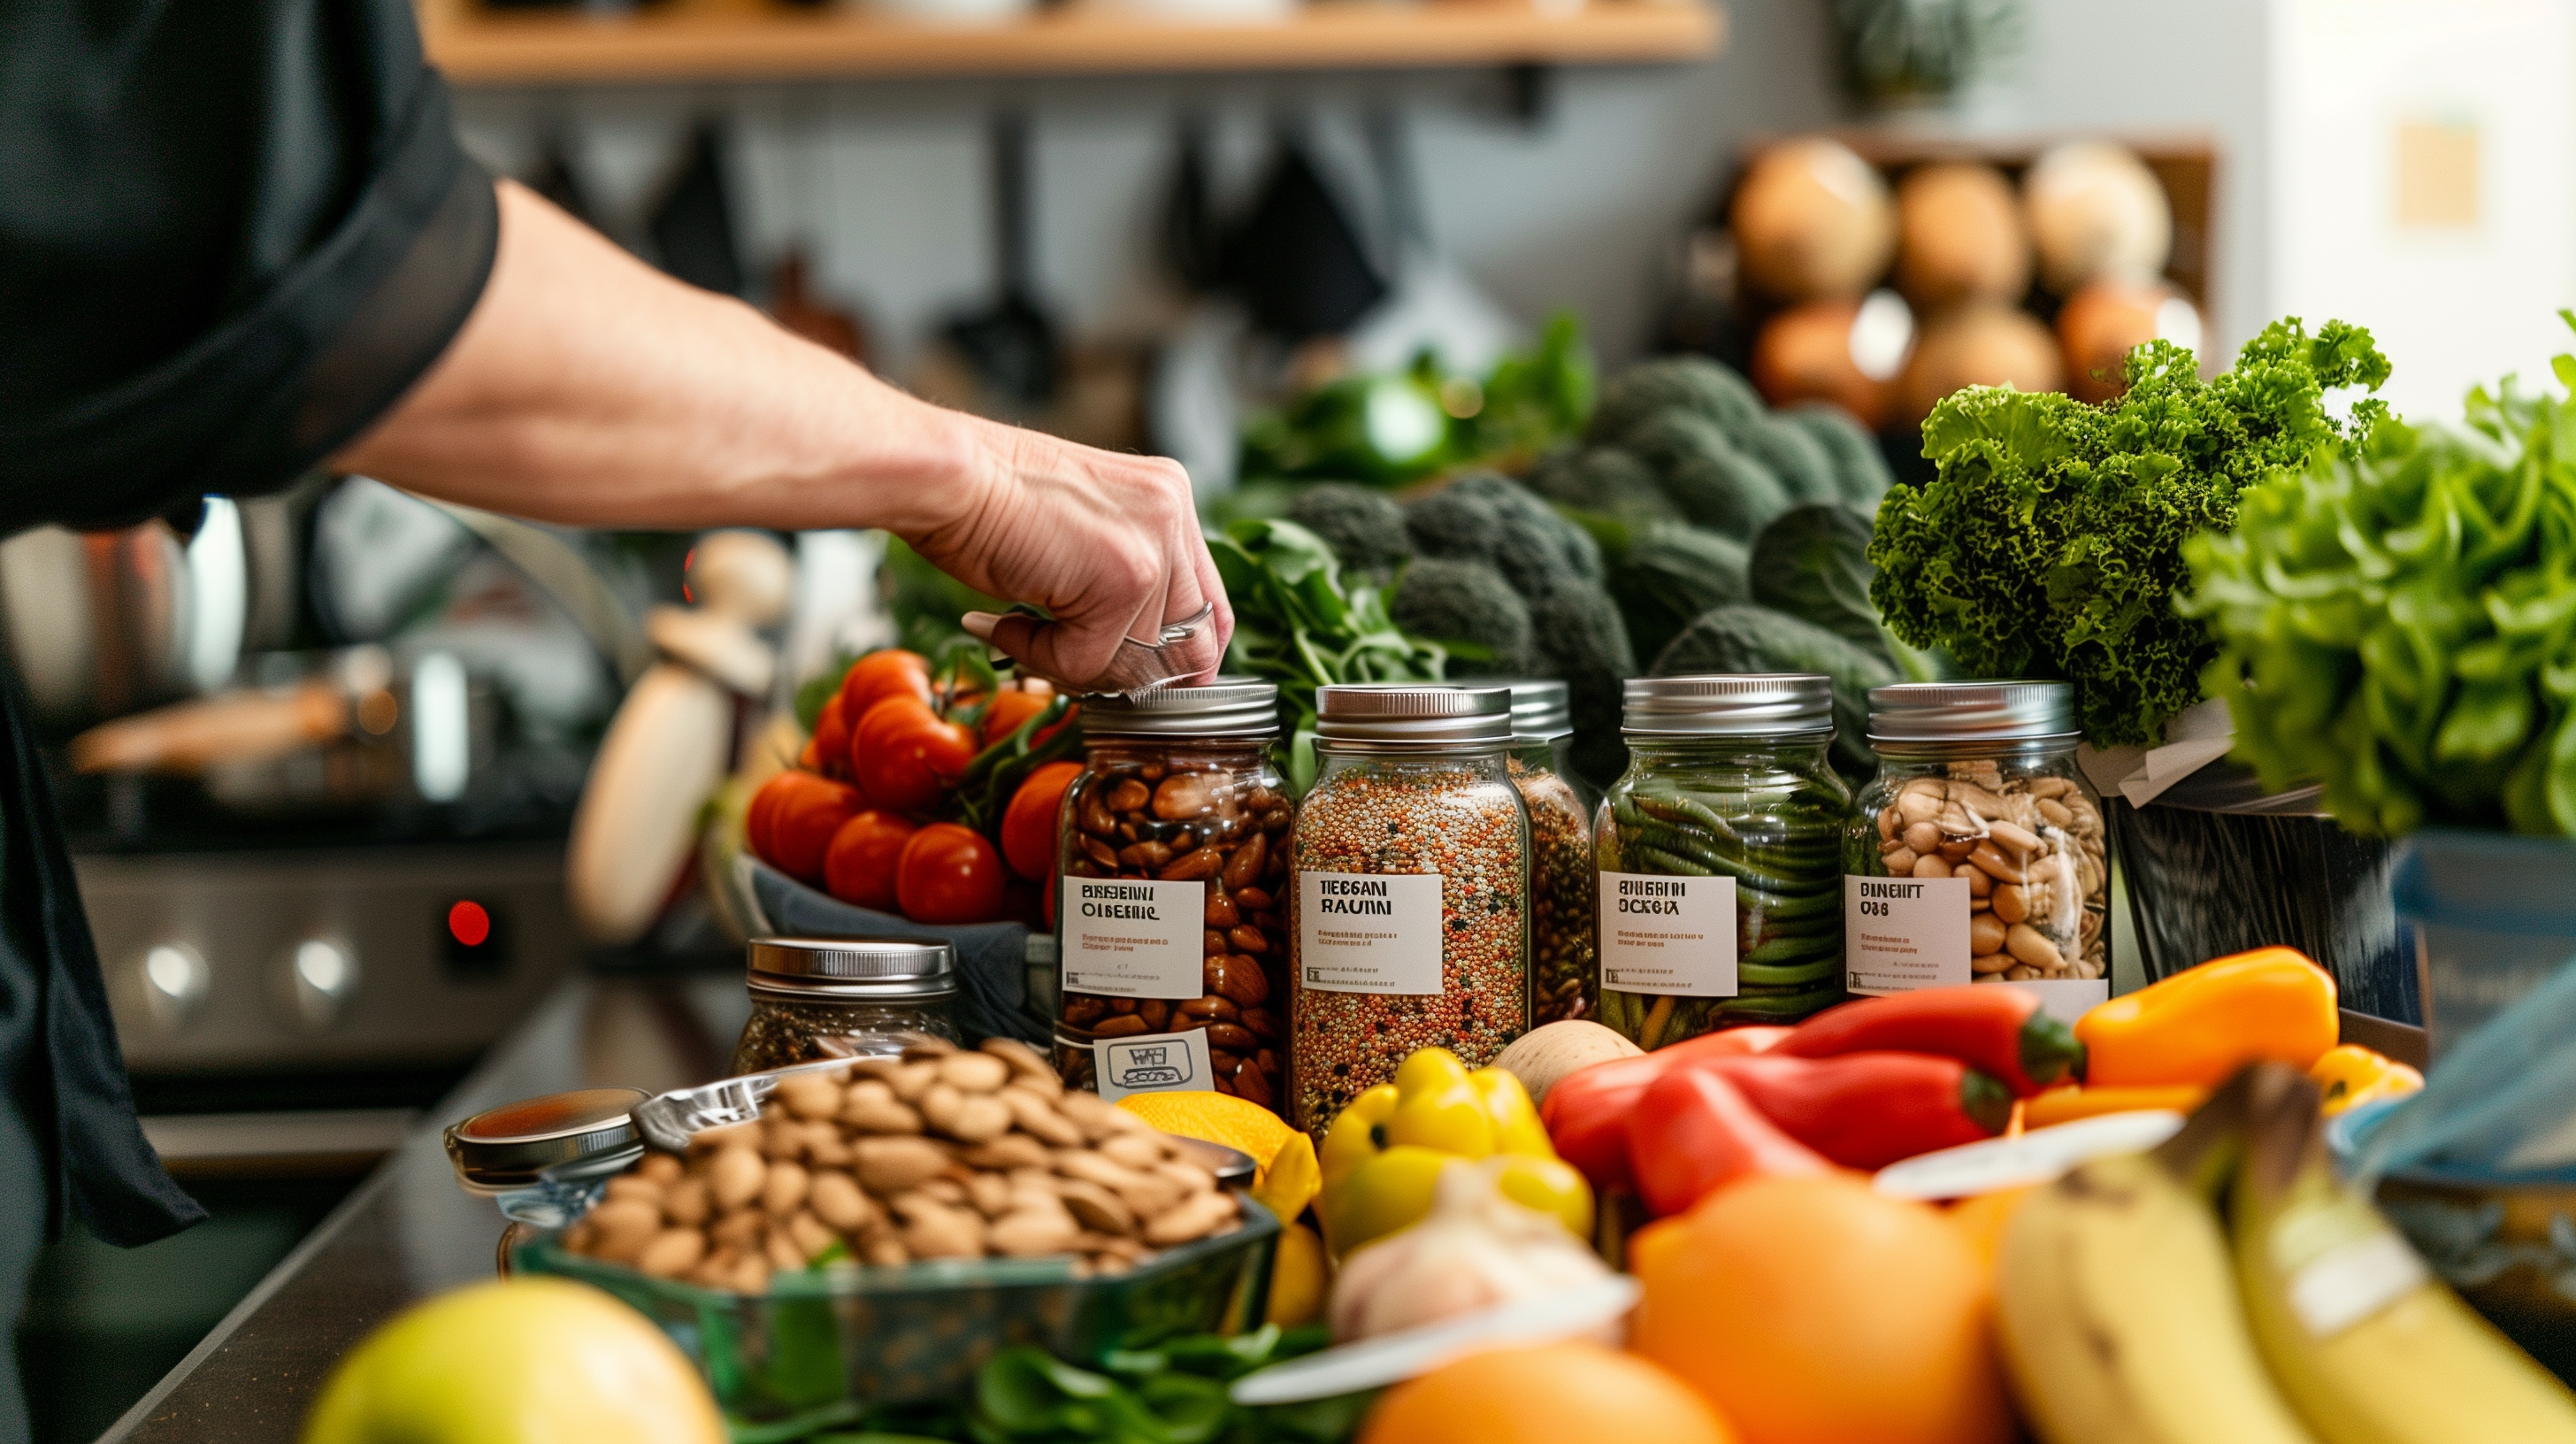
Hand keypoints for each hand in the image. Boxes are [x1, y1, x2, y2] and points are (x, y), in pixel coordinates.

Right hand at [913, 421, 1231, 692]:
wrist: (943, 475)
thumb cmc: (986, 497)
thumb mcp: (1079, 528)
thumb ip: (1118, 573)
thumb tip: (1136, 659)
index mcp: (1168, 497)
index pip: (1210, 605)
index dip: (1179, 655)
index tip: (1141, 678)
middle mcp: (1175, 514)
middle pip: (1192, 645)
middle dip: (1133, 675)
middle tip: (1070, 662)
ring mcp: (1155, 546)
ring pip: (1136, 662)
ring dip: (1073, 662)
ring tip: (1020, 626)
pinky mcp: (1124, 579)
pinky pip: (1089, 663)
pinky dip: (1039, 657)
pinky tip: (1004, 620)